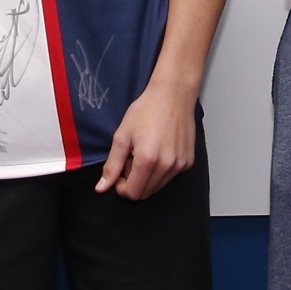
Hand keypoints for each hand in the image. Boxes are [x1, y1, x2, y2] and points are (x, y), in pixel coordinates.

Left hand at [97, 72, 197, 200]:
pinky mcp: (188, 162)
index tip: (120, 172)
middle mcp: (166, 166)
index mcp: (148, 160)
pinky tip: (158, 151)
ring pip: (158, 187)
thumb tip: (101, 188)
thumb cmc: (147, 110)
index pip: (133, 193)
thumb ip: (112, 165)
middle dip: (134, 182)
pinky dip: (161, 171)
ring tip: (145, 154)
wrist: (173, 95)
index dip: (121, 187)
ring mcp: (180, 165)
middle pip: (145, 193)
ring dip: (147, 177)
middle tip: (131, 160)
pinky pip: (170, 177)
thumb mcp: (122, 135)